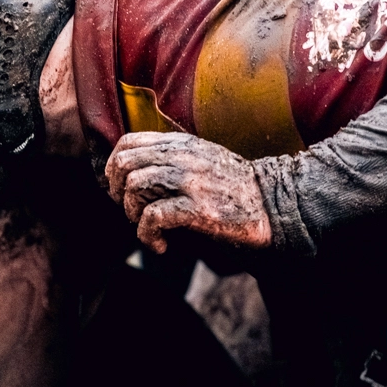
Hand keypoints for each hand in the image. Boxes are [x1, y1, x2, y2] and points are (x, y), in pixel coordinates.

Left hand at [105, 131, 271, 252]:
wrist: (273, 205)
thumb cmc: (232, 187)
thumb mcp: (201, 158)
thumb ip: (169, 158)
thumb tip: (128, 174)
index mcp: (181, 144)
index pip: (128, 142)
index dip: (113, 167)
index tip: (118, 188)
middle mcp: (183, 158)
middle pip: (125, 165)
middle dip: (117, 192)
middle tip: (131, 211)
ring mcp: (191, 182)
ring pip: (135, 188)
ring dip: (132, 214)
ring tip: (147, 228)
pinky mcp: (198, 209)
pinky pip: (153, 217)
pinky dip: (148, 235)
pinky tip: (160, 244)